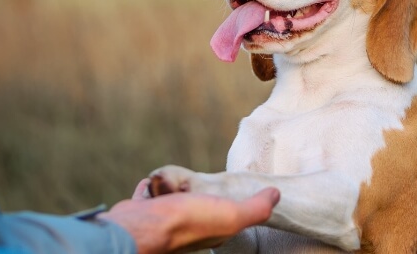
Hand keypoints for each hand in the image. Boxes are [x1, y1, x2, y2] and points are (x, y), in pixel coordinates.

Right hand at [99, 178, 279, 253]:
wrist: (139, 227)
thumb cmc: (186, 222)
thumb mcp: (232, 215)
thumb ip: (257, 208)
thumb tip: (276, 194)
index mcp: (213, 232)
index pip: (227, 216)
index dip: (230, 202)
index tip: (229, 192)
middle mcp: (189, 230)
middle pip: (196, 204)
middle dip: (195, 192)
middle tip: (194, 187)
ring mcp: (164, 221)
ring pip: (172, 198)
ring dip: (172, 187)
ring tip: (172, 185)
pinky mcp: (143, 212)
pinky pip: (149, 195)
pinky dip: (151, 189)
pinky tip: (151, 186)